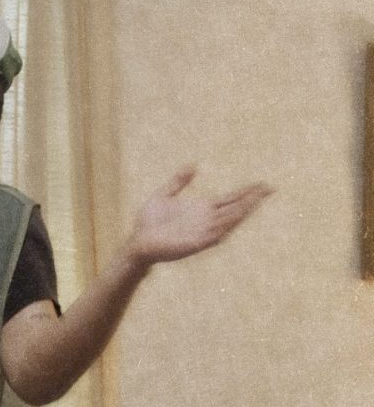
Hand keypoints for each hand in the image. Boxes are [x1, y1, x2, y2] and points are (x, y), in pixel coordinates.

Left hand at [127, 167, 272, 267]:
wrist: (137, 242)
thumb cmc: (148, 222)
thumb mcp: (164, 195)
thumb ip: (178, 181)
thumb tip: (192, 164)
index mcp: (201, 209)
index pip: (230, 199)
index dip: (246, 192)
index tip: (262, 184)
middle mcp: (206, 220)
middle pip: (235, 208)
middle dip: (252, 199)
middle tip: (270, 188)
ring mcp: (203, 231)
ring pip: (229, 220)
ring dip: (243, 210)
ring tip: (258, 199)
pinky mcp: (196, 242)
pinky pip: (216, 234)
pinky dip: (226, 226)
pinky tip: (236, 218)